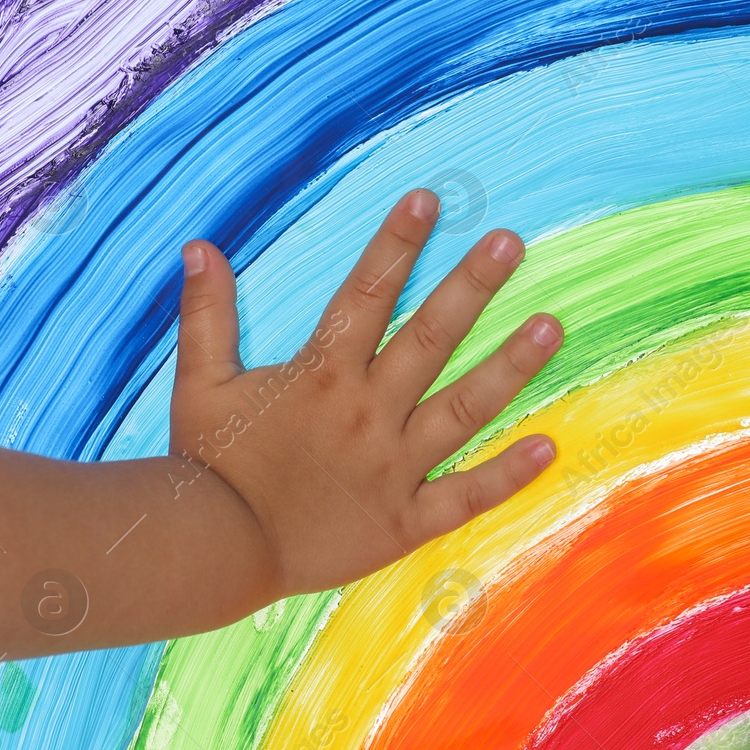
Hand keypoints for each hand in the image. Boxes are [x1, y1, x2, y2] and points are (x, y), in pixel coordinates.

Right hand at [170, 188, 561, 599]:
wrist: (218, 549)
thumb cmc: (209, 466)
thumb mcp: (198, 383)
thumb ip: (206, 314)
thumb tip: (200, 247)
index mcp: (322, 375)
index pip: (366, 294)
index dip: (396, 243)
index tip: (428, 200)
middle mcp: (367, 412)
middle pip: (430, 338)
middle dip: (471, 286)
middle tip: (511, 243)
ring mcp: (393, 467)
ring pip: (463, 408)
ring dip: (509, 365)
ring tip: (551, 324)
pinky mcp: (403, 520)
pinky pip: (465, 495)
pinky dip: (507, 474)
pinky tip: (548, 445)